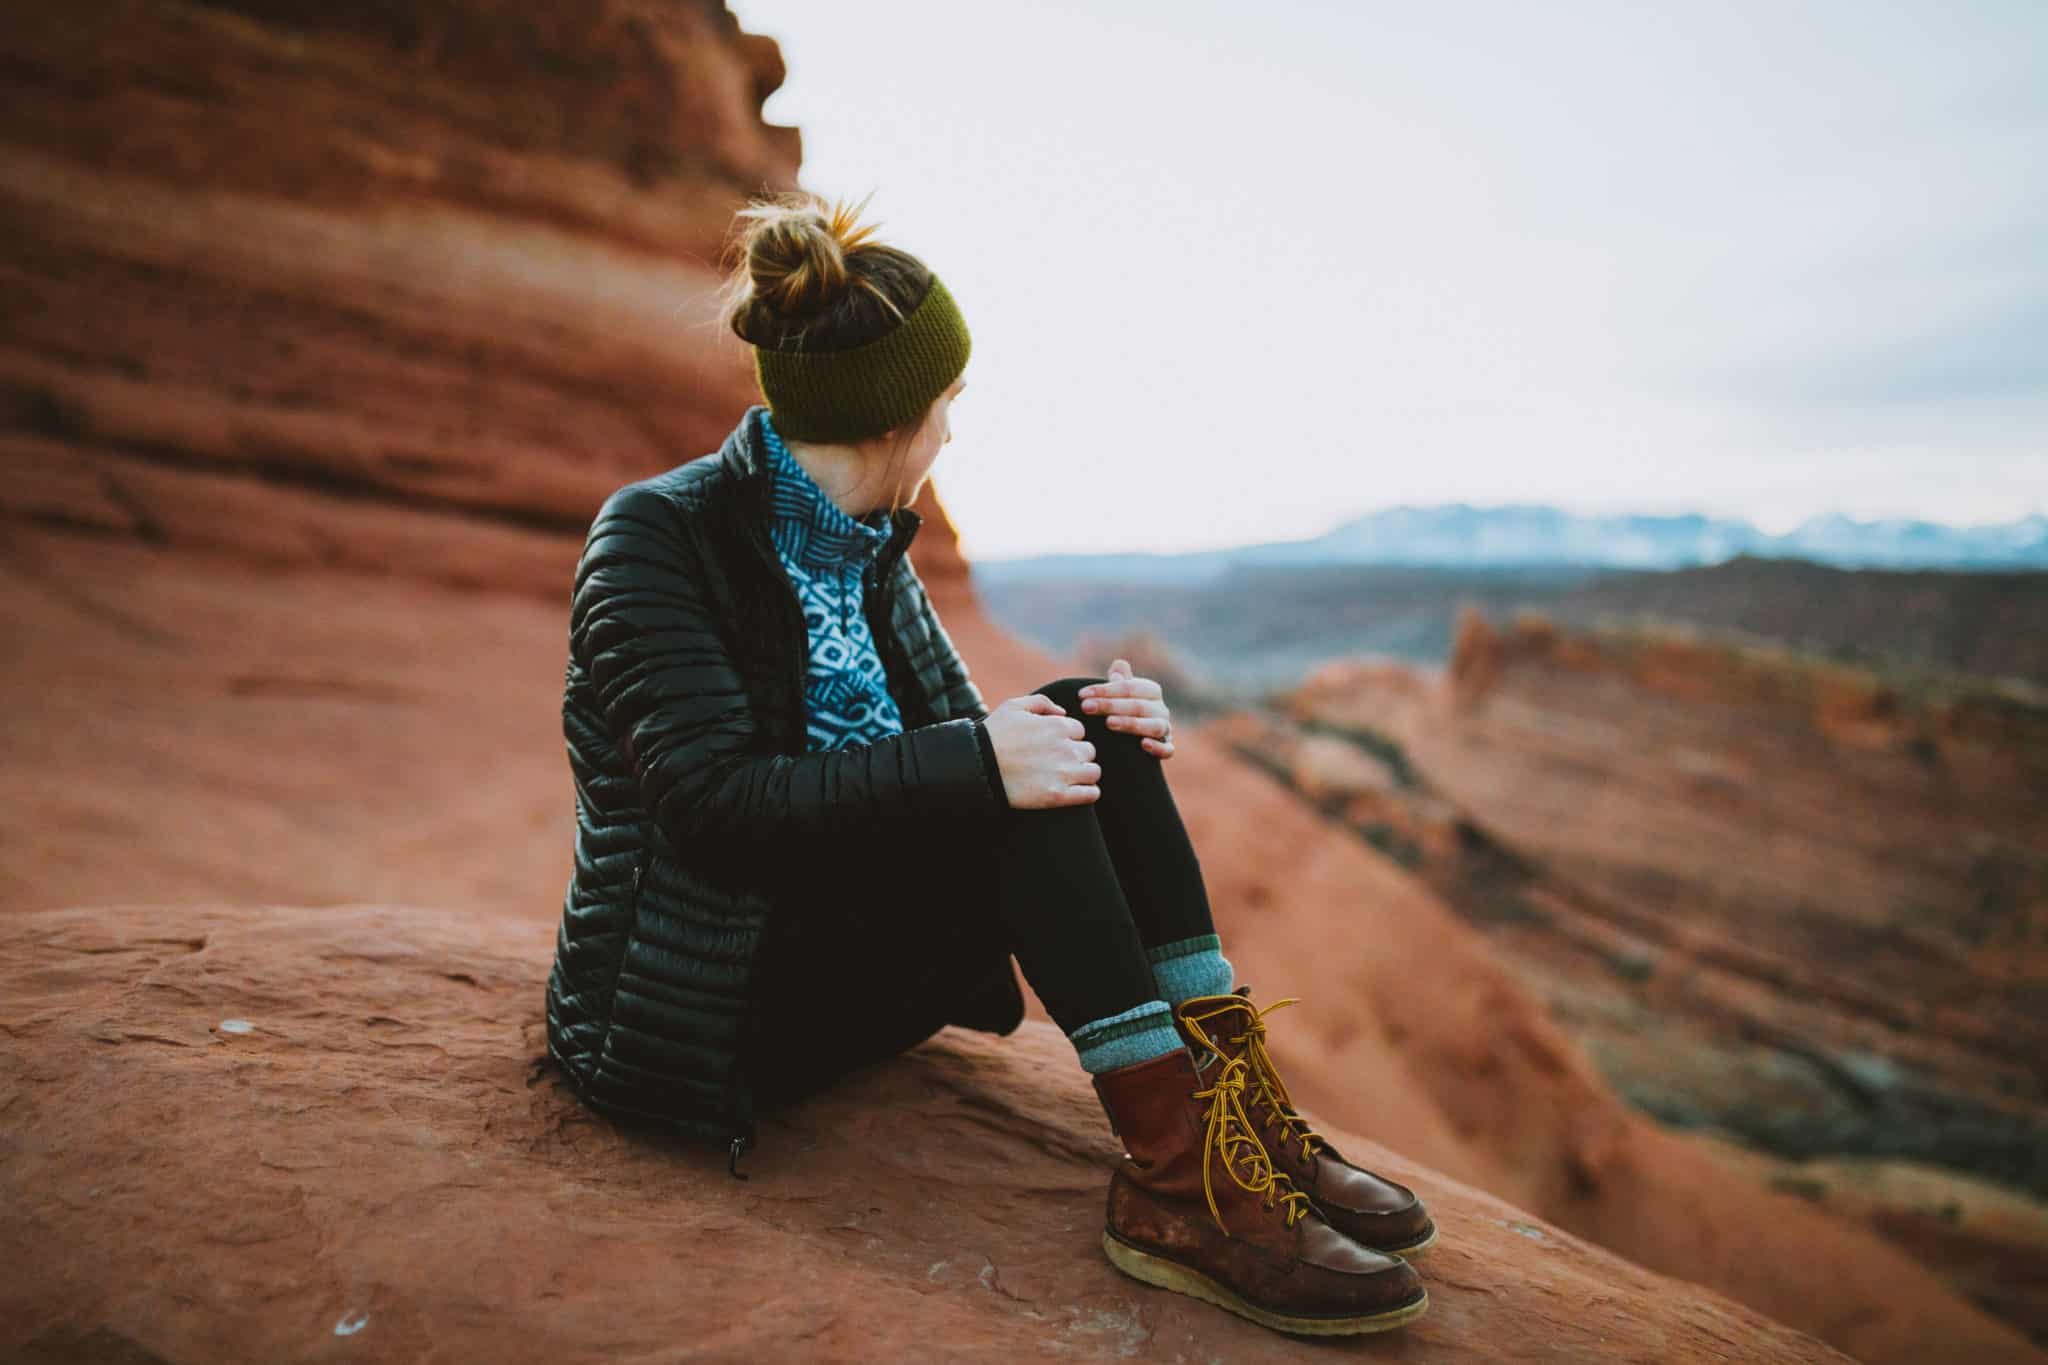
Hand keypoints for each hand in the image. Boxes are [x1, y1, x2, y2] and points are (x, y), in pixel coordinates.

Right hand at [982, 693, 1099, 808]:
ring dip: (1084, 773)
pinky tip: (1076, 791)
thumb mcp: (1014, 706)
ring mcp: (1064, 773)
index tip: (1054, 746)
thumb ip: (1042, 703)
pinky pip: (1091, 793)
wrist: (978, 766)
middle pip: (1089, 751)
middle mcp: (1066, 748)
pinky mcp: (1059, 796)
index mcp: (1058, 726)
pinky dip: (1088, 792)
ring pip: (1094, 772)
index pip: (1079, 731)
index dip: (1067, 738)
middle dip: (1077, 755)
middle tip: (1059, 762)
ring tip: (1068, 777)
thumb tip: (1062, 712)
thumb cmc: (994, 735)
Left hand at [1078, 658, 1174, 759]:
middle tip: (1087, 707)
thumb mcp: (1119, 696)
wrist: (1132, 743)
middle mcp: (1161, 709)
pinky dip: (1158, 747)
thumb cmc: (1123, 711)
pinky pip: (1168, 749)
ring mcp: (1165, 729)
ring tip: (1109, 723)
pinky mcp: (1166, 748)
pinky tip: (1143, 744)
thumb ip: (1119, 682)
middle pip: (1139, 706)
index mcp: (1151, 692)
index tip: (1082, 695)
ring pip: (1155, 725)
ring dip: (1132, 723)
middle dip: (1111, 705)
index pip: (1129, 687)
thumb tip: (1118, 665)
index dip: (1105, 689)